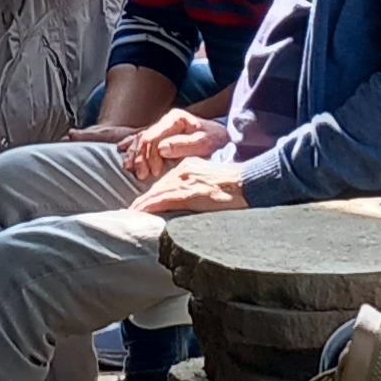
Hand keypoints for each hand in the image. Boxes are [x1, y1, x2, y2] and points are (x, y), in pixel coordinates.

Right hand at [115, 105, 219, 182]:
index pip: (154, 136)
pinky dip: (130, 144)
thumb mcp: (205, 142)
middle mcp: (166, 121)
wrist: (222, 137)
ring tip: (130, 169)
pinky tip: (121, 149)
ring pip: (140, 138)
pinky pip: (141, 137)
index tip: (155, 172)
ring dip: (133, 154)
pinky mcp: (160, 134)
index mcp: (176, 119)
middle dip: (140, 158)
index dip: (151, 155)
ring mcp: (162, 127)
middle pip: (144, 138)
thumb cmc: (215, 140)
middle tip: (143, 176)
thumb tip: (162, 148)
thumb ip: (184, 145)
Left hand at [131, 150, 246, 218]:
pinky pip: (163, 199)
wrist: (248, 184)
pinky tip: (140, 213)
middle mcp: (183, 170)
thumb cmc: (235, 186)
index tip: (144, 204)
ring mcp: (185, 181)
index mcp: (189, 166)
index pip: (165, 181)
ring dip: (143, 205)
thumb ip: (196, 186)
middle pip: (158, 187)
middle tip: (132, 211)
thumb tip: (188, 200)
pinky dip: (150, 206)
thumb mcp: (211, 180)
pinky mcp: (188, 193)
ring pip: (157, 193)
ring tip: (132, 215)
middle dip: (145, 200)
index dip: (153, 194)